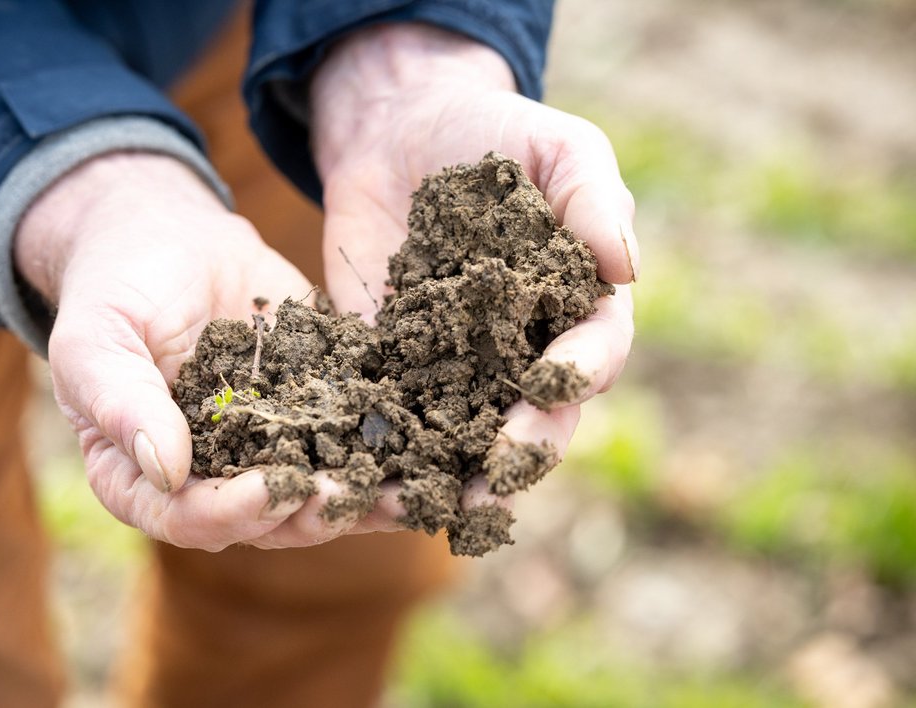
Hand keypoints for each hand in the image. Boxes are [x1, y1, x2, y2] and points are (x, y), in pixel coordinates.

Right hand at [16, 152, 393, 550]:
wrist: (169, 237)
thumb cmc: (113, 289)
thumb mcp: (97, 337)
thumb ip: (121, 401)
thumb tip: (166, 468)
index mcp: (146, 478)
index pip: (188, 517)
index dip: (232, 512)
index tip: (276, 487)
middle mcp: (215, 479)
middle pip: (267, 519)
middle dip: (313, 511)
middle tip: (351, 494)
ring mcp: (271, 449)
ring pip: (322, 492)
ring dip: (367, 497)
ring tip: (411, 490)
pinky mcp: (319, 411)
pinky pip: (356, 440)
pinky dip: (395, 448)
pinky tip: (435, 445)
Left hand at [311, 24, 637, 514]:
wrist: (399, 132)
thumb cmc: (493, 134)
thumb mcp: (554, 145)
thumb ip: (592, 196)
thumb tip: (626, 268)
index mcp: (576, 306)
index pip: (593, 352)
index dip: (578, 373)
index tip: (554, 384)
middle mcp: (524, 351)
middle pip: (536, 416)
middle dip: (521, 449)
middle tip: (494, 477)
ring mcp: (458, 366)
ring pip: (468, 435)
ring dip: (455, 474)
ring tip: (434, 506)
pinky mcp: (392, 366)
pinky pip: (394, 415)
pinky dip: (386, 447)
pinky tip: (367, 473)